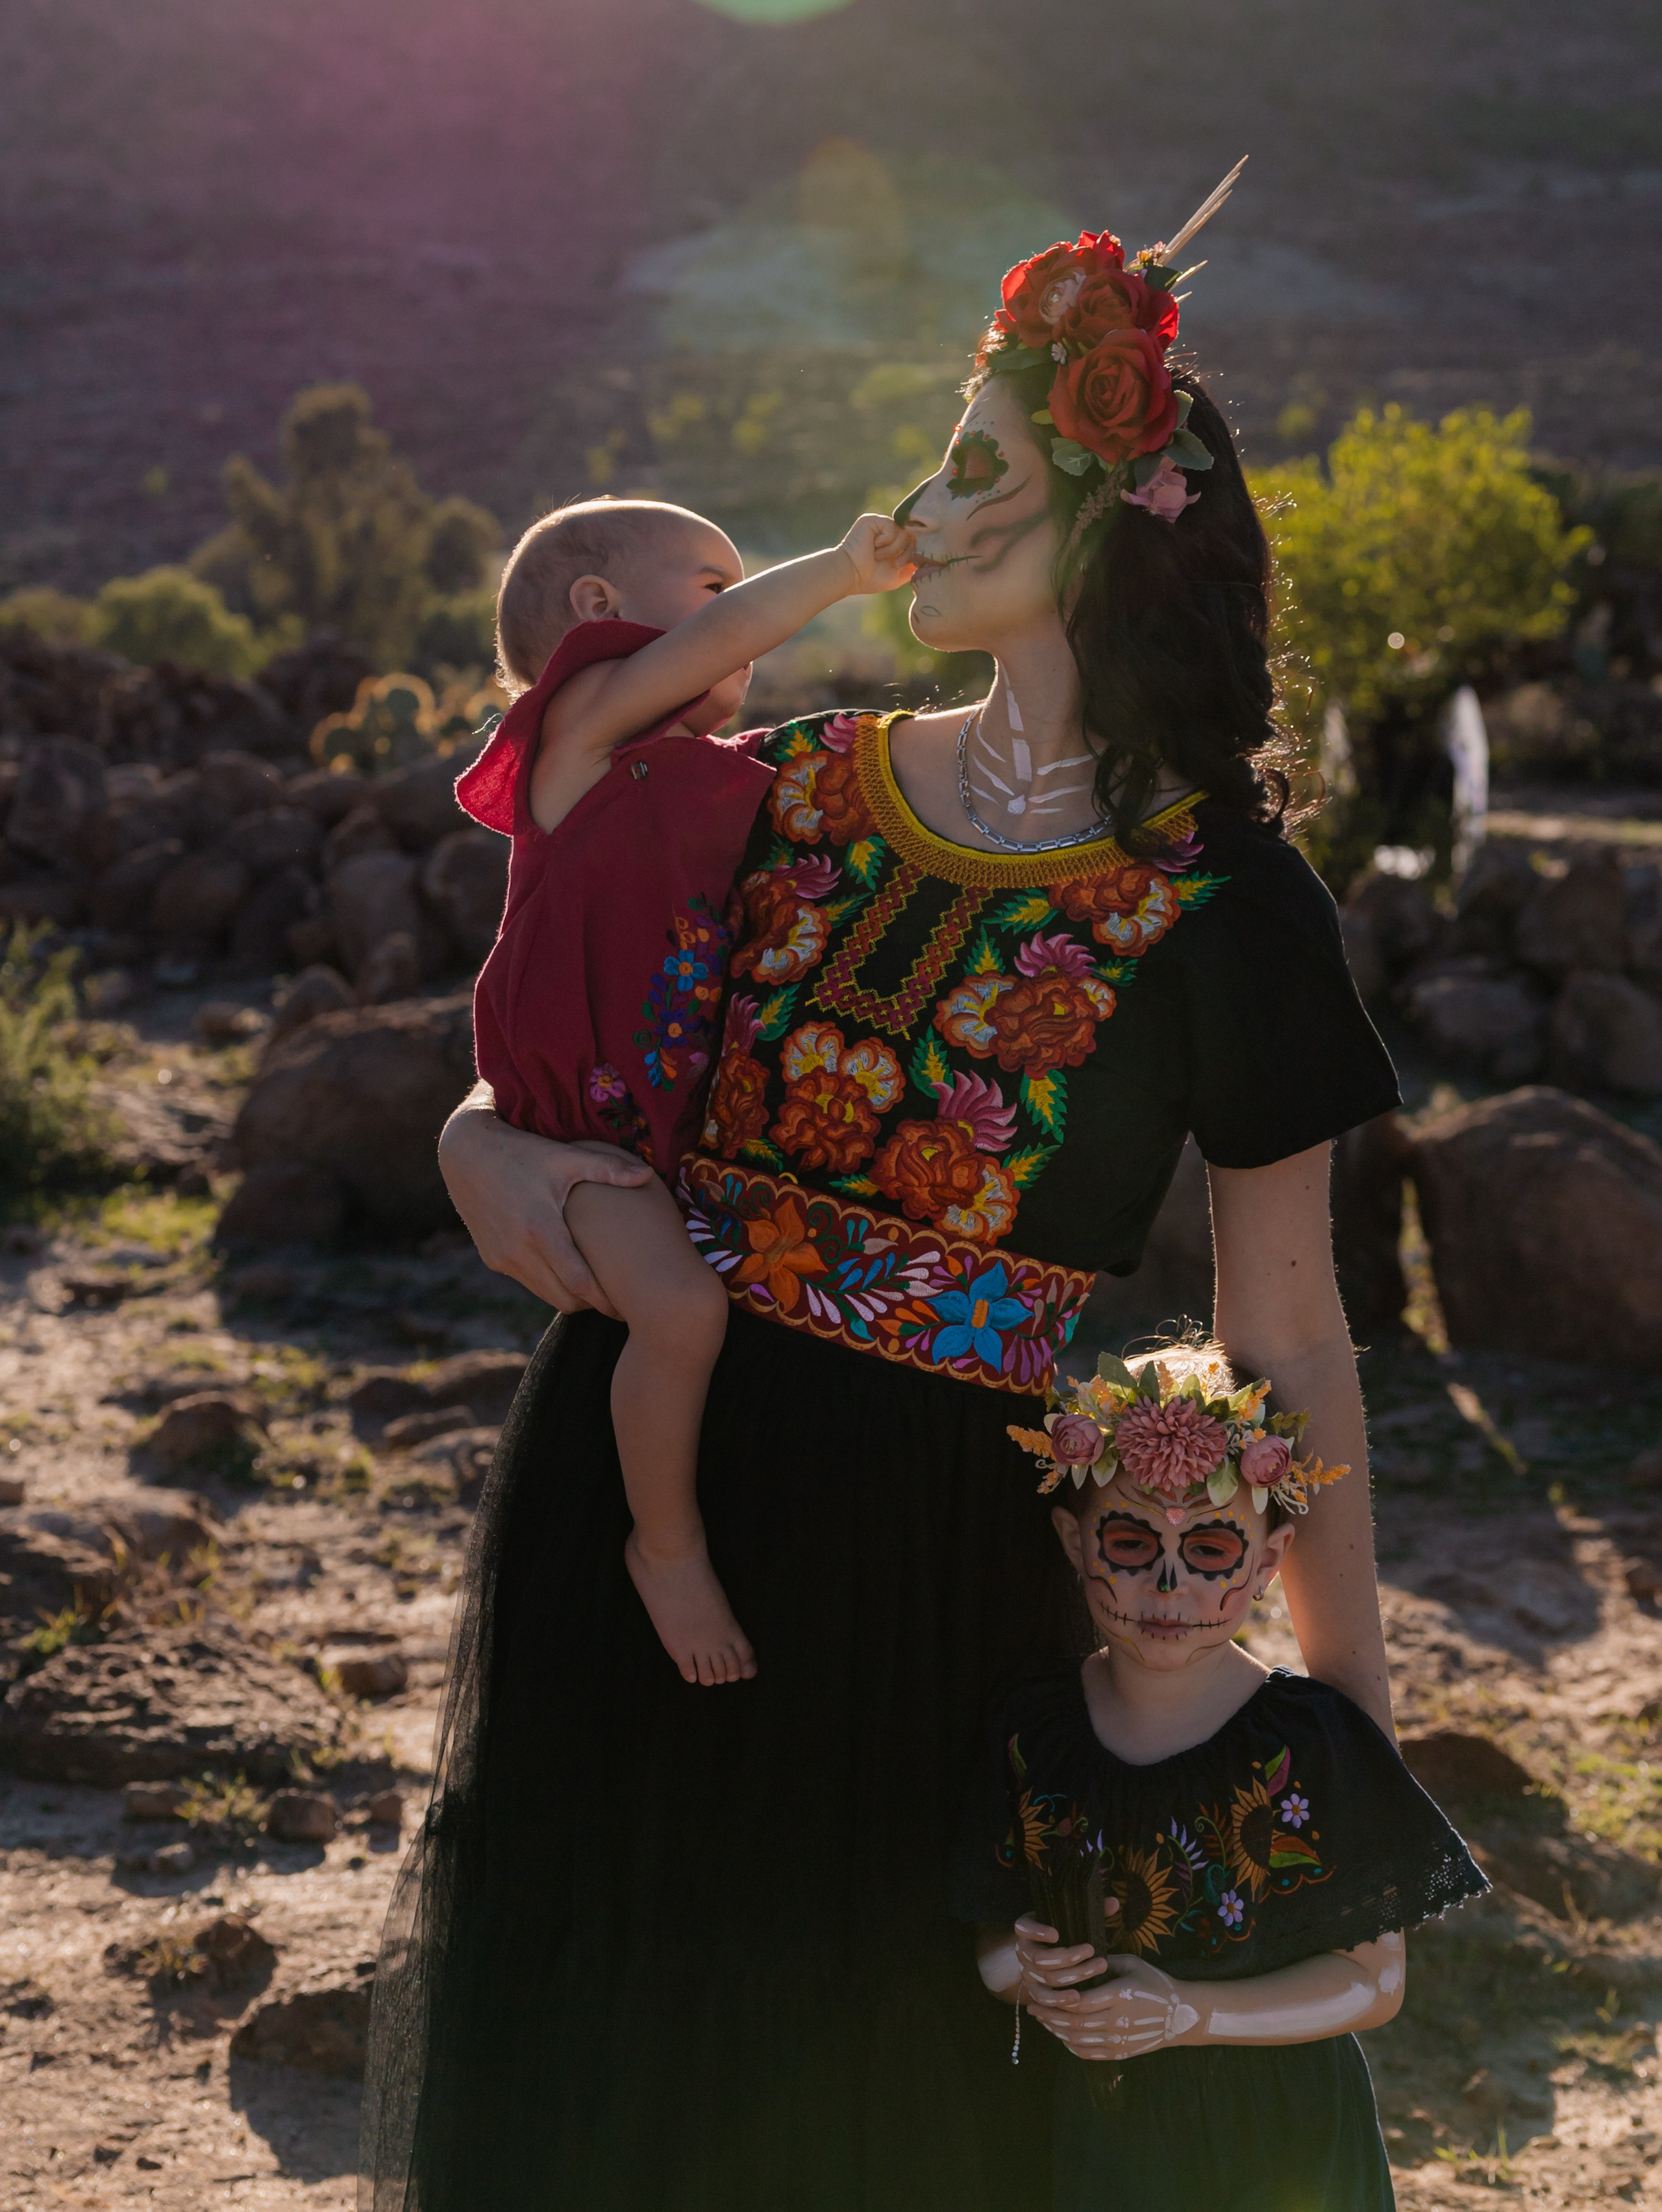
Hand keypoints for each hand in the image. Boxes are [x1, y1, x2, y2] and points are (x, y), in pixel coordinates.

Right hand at [437, 1092, 651, 1315]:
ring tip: (596, 1286)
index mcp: (541, 1231)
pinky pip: (527, 1281)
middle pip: (564, 1299)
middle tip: (618, 1299)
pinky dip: (548, 1281)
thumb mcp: (565, 1157)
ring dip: (569, 1294)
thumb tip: (648, 1174)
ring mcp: (502, 1258)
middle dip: (591, 1304)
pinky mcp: (492, 1258)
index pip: (580, 1284)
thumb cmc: (522, 1152)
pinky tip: (565, 1266)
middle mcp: (518, 1252)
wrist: (466, 1153)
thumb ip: (608, 1168)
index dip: (606, 1300)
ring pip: (545, 1294)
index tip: (629, 1305)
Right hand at [837, 513, 917, 594]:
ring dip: (893, 549)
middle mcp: (888, 532)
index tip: (901, 565)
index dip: (913, 553)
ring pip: (903, 532)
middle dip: (907, 553)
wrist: (851, 575)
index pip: (914, 541)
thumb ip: (912, 567)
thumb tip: (927, 561)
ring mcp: (881, 525)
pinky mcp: (874, 520)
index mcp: (893, 543)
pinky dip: (885, 541)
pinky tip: (873, 547)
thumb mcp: (897, 576)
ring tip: (878, 556)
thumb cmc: (870, 578)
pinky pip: (892, 527)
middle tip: (894, 564)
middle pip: (913, 536)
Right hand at [1013, 1916, 1109, 1995]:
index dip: (1037, 1932)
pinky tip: (1077, 1997)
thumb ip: (1090, 1911)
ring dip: (1074, 1976)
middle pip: (1042, 1958)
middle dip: (1069, 1956)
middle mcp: (1023, 1951)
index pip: (1024, 1928)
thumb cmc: (1063, 1934)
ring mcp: (1027, 1973)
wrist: (1050, 1955)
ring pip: (1048, 1978)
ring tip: (1096, 1970)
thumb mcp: (1071, 1920)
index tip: (1056, 1934)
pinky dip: (1059, 1999)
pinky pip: (1042, 1999)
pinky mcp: (1034, 1991)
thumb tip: (1114, 1902)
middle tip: (1092, 1951)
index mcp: (1026, 1929)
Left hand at [1023, 1950, 1200, 2063]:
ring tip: (1042, 2019)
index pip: (1078, 2002)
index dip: (1055, 1999)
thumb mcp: (1132, 1964)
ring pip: (1078, 2040)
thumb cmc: (1157, 1984)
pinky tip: (1062, 2036)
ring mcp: (1118, 2041)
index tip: (1038, 1992)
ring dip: (1056, 2031)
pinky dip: (1071, 2046)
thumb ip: (1105, 1961)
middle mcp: (1116, 2022)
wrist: (1181, 2016)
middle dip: (1049, 2015)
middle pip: (1073, 2023)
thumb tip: (1079, 1958)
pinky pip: (1089, 2053)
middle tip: (1032, 2006)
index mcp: (1118, 1996)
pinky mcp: (1120, 2053)